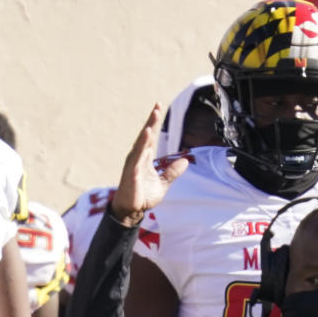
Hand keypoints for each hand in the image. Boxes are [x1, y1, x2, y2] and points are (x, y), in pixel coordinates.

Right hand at [110, 105, 191, 226]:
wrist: (132, 210)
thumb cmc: (143, 195)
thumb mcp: (163, 183)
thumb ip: (172, 171)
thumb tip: (186, 161)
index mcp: (144, 157)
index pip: (150, 137)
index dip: (154, 123)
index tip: (158, 108)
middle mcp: (138, 157)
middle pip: (145, 136)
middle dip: (151, 121)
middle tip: (157, 107)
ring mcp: (133, 163)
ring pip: (141, 143)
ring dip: (147, 130)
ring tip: (153, 117)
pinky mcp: (131, 172)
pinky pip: (137, 156)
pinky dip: (141, 145)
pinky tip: (146, 135)